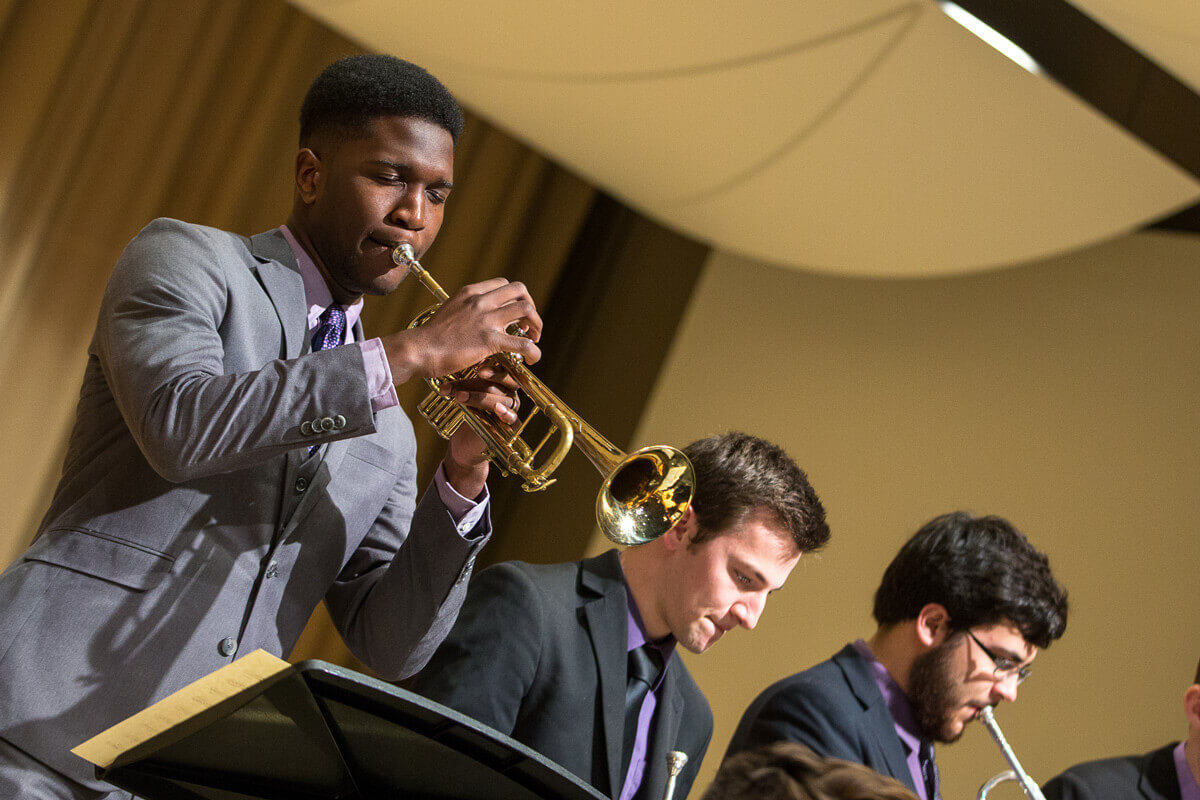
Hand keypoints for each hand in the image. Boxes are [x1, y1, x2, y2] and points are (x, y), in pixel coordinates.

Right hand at [381, 278, 541, 385]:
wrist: (418, 350)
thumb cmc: (430, 338)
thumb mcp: (449, 311)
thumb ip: (466, 311)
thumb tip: (477, 319)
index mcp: (470, 292)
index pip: (503, 284)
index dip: (515, 298)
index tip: (515, 315)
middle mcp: (480, 301)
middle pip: (520, 290)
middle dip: (531, 307)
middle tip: (529, 326)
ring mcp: (486, 319)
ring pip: (527, 309)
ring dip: (537, 325)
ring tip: (534, 339)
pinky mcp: (490, 341)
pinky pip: (523, 343)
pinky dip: (534, 351)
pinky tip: (532, 359)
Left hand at [441, 363, 521, 497]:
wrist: (463, 443)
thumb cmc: (465, 411)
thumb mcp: (463, 391)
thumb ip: (463, 379)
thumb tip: (447, 361)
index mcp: (501, 381)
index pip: (501, 368)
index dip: (491, 366)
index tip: (476, 366)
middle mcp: (508, 393)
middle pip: (502, 382)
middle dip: (483, 381)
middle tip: (471, 376)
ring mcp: (511, 409)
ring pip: (502, 399)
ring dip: (481, 397)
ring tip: (459, 396)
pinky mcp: (511, 426)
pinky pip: (513, 418)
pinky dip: (506, 414)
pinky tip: (497, 411)